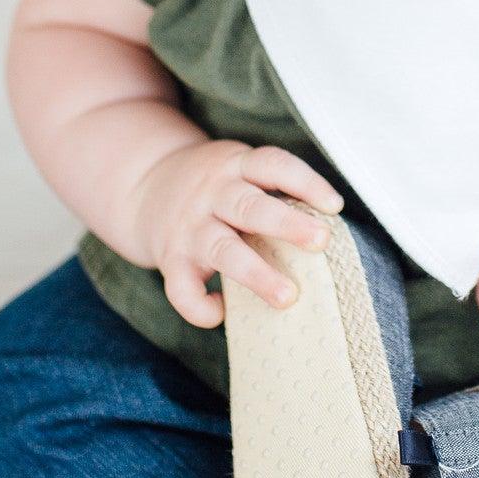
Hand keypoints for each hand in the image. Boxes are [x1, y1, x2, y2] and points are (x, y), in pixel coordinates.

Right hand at [128, 140, 343, 329]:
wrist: (144, 185)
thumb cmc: (217, 187)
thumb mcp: (240, 170)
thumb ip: (274, 191)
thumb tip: (328, 229)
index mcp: (236, 166)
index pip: (272, 165)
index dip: (304, 182)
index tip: (334, 205)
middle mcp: (212, 194)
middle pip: (249, 207)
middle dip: (287, 224)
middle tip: (322, 241)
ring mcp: (189, 227)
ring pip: (222, 250)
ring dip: (256, 274)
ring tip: (287, 297)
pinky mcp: (170, 259)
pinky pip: (181, 289)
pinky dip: (200, 306)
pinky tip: (222, 312)